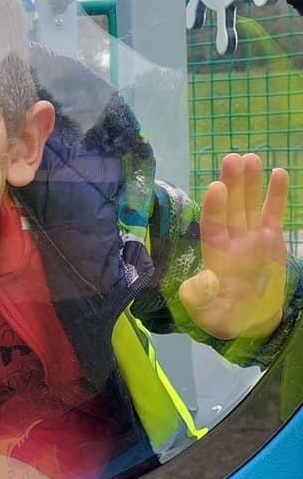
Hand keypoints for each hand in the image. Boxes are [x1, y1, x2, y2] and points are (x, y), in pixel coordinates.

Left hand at [179, 154, 288, 340]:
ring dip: (250, 182)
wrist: (253, 320)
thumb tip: (200, 282)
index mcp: (215, 254)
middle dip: (231, 183)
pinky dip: (276, 194)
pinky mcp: (271, 238)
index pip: (212, 225)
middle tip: (232, 158)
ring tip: (251, 157)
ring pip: (250, 204)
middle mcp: (232, 239)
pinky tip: (279, 173)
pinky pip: (273, 212)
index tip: (215, 187)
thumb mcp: (211, 314)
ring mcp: (252, 236)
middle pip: (230, 207)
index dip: (214, 207)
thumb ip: (202, 299)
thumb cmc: (227, 317)